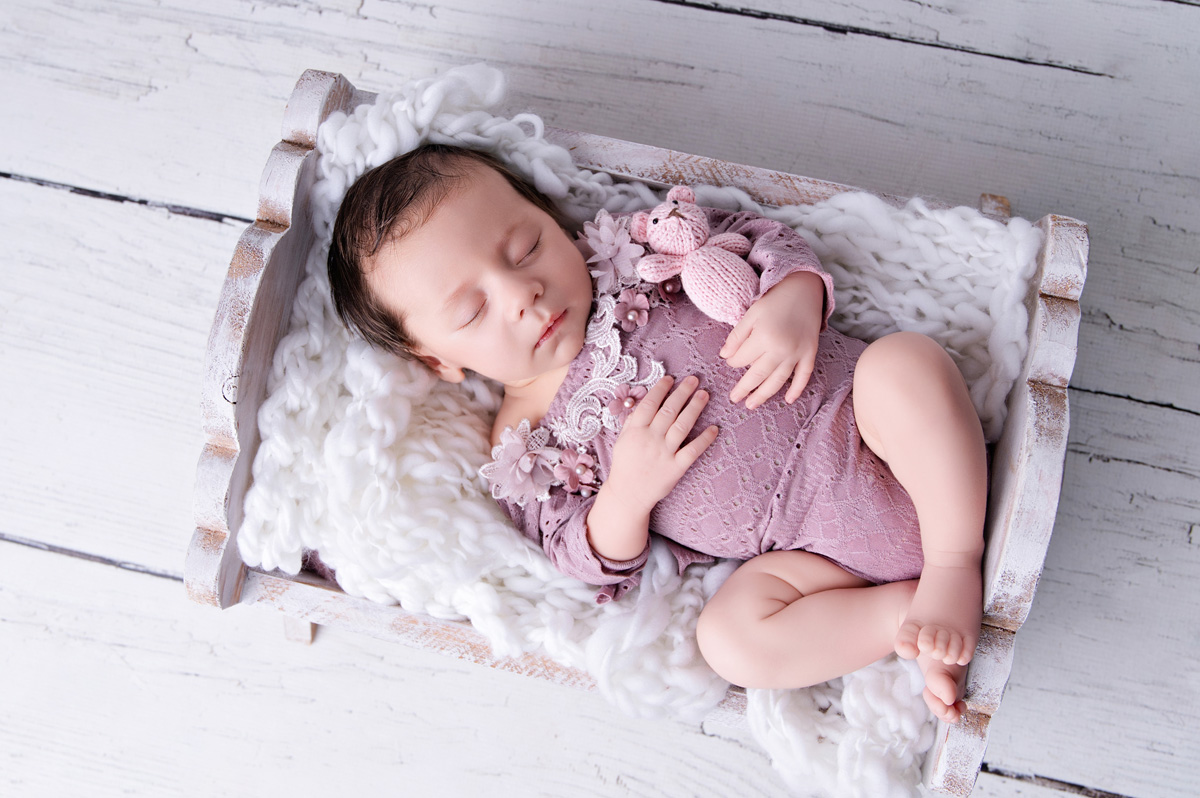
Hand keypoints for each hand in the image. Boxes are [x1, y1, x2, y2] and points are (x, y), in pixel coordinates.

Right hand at [607, 375, 718, 512]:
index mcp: (635, 431)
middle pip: (669, 410)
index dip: (661, 389)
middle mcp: (650, 439)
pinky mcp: (676, 468)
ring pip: (682, 426)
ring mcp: (664, 454)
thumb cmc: (625, 465)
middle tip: (694, 379)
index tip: (670, 378)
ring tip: (704, 394)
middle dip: (682, 392)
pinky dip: (704, 439)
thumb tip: (644, 401)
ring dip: (694, 408)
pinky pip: (692, 451)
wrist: (628, 495)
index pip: (649, 404)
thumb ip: (633, 422)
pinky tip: (714, 428)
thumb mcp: (623, 440)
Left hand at [720, 272, 824, 408]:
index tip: (730, 362)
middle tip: (734, 398)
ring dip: (764, 395)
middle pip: (759, 375)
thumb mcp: (751, 314)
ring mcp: (798, 353)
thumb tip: (725, 356)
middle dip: (744, 388)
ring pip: (778, 380)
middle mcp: (781, 348)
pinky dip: (797, 389)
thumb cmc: (774, 302)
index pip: (743, 359)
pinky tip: (789, 400)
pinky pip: (804, 376)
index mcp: (764, 337)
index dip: (733, 362)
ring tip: (752, 405)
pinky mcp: (810, 353)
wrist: (804, 290)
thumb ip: (737, 336)